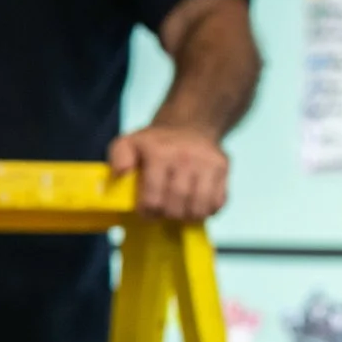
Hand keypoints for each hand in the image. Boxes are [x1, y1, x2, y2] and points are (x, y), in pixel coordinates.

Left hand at [109, 123, 229, 220]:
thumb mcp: (128, 143)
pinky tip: (195, 204)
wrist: (188, 125)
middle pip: (177, 205)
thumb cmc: (154, 142)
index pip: (154, 197)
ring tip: (178, 211)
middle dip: (166, 215)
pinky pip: (219, 201)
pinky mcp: (223, 167)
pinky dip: (207, 210)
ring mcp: (207, 162)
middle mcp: (186, 157)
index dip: (148, 212)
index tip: (145, 212)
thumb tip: (120, 174)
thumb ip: (118, 158)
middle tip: (161, 213)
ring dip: (187, 216)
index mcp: (159, 152)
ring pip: (200, 207)